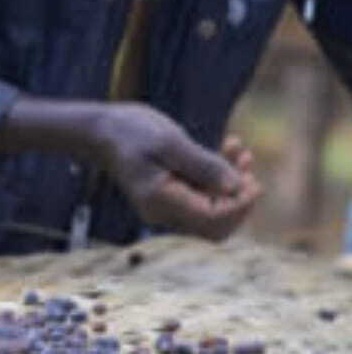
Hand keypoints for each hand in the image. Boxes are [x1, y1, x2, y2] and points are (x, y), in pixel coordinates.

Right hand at [95, 105, 259, 241]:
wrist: (101, 129)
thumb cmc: (130, 130)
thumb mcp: (169, 141)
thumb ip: (203, 165)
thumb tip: (236, 187)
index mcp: (161, 200)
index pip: (212, 219)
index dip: (238, 205)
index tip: (253, 181)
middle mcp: (164, 211)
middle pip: (216, 224)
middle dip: (238, 199)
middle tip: (249, 170)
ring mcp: (167, 206)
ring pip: (212, 210)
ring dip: (232, 185)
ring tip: (239, 152)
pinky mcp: (172, 195)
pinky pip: (203, 196)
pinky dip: (219, 178)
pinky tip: (228, 149)